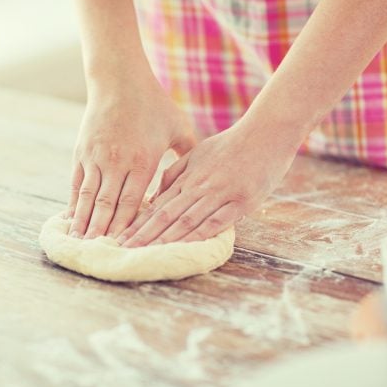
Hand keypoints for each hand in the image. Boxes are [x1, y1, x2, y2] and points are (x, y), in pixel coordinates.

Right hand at [67, 74, 194, 238]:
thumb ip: (187, 154)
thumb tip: (199, 178)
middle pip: (108, 205)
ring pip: (88, 197)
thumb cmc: (153, 103)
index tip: (125, 247)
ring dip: (84, 223)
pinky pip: (76, 183)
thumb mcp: (177, 127)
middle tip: (98, 254)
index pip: (134, 202)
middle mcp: (117, 162)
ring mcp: (96, 157)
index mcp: (142, 160)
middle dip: (103, 232)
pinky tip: (71, 218)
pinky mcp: (82, 152)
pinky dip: (73, 203)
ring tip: (80, 243)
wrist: (119, 80)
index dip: (128, 227)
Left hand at [117, 121, 297, 246]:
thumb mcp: (198, 153)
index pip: (157, 205)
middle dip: (143, 234)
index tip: (120, 237)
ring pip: (186, 220)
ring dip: (165, 238)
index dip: (138, 222)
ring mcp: (219, 194)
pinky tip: (185, 248)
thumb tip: (154, 197)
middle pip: (166, 215)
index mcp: (187, 177)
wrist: (266, 133)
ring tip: (146, 253)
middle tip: (123, 250)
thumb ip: (176, 174)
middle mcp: (199, 186)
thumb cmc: (231, 144)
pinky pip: (216, 222)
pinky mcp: (241, 201)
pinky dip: (199, 235)